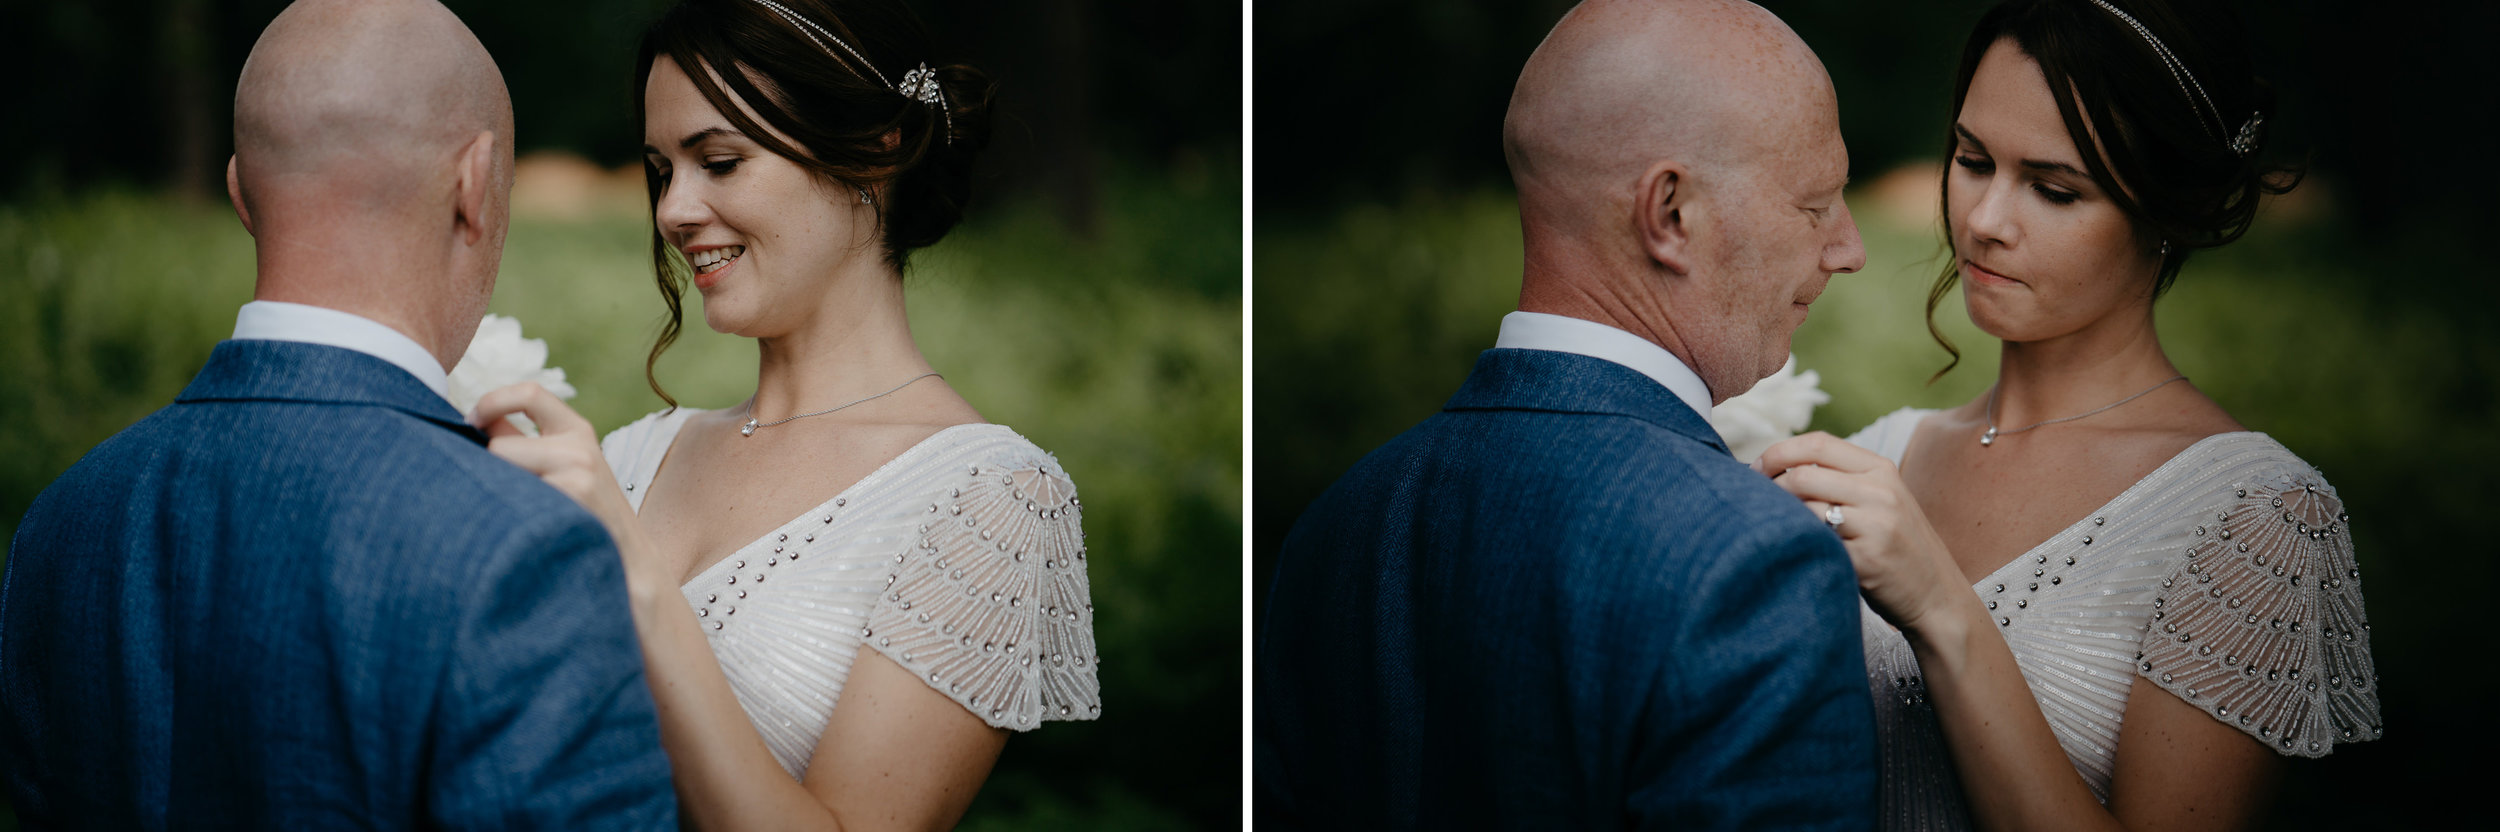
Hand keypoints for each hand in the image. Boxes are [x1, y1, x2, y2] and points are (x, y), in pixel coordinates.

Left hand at [471, 382, 664, 592]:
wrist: (629, 559)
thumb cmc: (585, 512)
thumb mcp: (565, 465)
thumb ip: (523, 441)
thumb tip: (475, 422)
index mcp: (577, 430)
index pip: (530, 392)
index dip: (492, 400)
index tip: (472, 420)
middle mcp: (580, 446)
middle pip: (500, 445)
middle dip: (489, 470)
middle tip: (495, 493)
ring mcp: (578, 473)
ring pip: (503, 471)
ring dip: (498, 494)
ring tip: (514, 514)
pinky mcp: (571, 499)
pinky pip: (513, 500)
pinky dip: (508, 515)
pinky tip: (522, 529)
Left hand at [1753, 432, 1966, 635]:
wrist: (1937, 596)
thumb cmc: (1896, 547)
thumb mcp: (1880, 500)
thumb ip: (1841, 478)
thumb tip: (1775, 466)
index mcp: (1881, 469)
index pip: (1818, 443)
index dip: (1778, 452)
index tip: (1756, 468)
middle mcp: (1880, 492)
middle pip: (1803, 474)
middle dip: (1769, 487)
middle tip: (1753, 503)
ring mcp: (1876, 525)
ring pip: (1804, 508)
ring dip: (1780, 519)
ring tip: (1774, 529)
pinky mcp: (1867, 560)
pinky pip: (1815, 544)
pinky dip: (1797, 546)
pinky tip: (1794, 553)